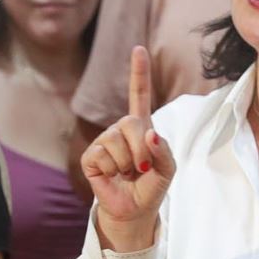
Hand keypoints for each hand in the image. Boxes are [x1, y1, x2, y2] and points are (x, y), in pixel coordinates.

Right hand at [81, 46, 174, 249]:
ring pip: (117, 141)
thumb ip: (163, 150)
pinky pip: (104, 155)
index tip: (138, 48)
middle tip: (143, 168)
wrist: (135, 210)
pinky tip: (113, 175)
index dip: (138, 71)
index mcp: (142, 126)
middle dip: (142, 148)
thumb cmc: (152, 186)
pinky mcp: (91, 156)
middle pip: (131, 122)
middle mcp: (121, 129)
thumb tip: (149, 133)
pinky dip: (113, 169)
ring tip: (128, 173)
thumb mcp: (168, 168)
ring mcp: (104, 141)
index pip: (139, 94)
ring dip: (128, 163)